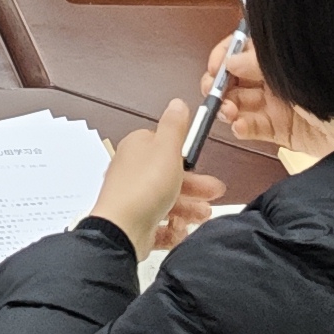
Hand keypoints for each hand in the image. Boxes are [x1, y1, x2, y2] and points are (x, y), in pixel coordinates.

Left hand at [92, 107, 190, 251]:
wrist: (122, 230)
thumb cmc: (142, 188)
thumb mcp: (166, 149)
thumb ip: (174, 126)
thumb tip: (177, 104)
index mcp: (137, 149)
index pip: (166, 149)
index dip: (188, 158)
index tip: (203, 165)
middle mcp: (132, 173)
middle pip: (169, 177)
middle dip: (194, 187)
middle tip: (212, 194)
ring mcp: (132, 199)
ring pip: (166, 202)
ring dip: (188, 208)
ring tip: (202, 215)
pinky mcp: (134, 223)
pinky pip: (158, 226)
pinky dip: (172, 229)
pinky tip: (180, 229)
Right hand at [198, 33, 333, 176]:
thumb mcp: (297, 68)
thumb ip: (261, 62)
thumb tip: (232, 61)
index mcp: (281, 56)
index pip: (243, 50)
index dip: (225, 56)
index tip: (215, 67)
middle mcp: (278, 78)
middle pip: (237, 77)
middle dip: (220, 84)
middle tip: (213, 91)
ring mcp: (280, 105)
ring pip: (241, 103)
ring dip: (227, 106)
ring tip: (227, 111)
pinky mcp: (283, 131)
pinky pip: (254, 128)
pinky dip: (242, 127)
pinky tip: (240, 124)